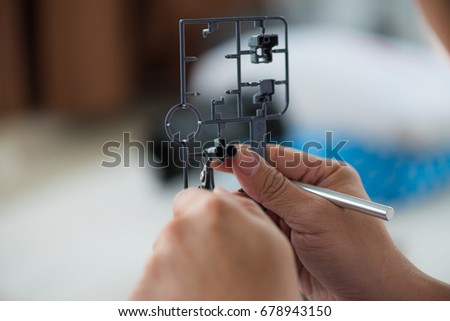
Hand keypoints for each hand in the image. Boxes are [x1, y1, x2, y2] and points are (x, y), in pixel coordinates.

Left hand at [130, 188, 299, 299]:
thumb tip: (222, 195)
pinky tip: (192, 302)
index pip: (188, 198)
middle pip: (176, 229)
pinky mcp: (141, 293)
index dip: (201, 217)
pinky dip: (166, 294)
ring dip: (179, 270)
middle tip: (216, 271)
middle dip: (191, 245)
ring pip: (163, 258)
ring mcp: (156, 263)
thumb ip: (245, 209)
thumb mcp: (273, 243)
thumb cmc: (264, 297)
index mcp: (211, 212)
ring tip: (208, 291)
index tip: (211, 234)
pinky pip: (152, 285)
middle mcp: (179, 231)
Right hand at [214, 145, 449, 299]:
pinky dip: (254, 227)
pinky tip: (248, 230)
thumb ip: (275, 188)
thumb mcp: (314, 215)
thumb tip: (243, 159)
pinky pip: (264, 225)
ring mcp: (299, 215)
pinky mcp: (290, 236)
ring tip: (238, 217)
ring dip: (249, 210)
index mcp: (324, 175)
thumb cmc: (359, 254)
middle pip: (266, 180)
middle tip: (224, 196)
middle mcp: (311, 191)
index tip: (222, 158)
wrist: (371, 297)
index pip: (278, 157)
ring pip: (261, 204)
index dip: (249, 157)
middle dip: (246, 187)